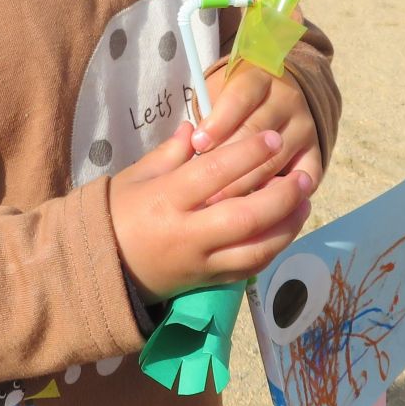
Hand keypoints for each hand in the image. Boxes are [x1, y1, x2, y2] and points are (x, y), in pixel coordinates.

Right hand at [109, 121, 311, 303]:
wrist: (100, 268)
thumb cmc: (115, 215)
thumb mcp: (136, 176)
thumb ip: (170, 152)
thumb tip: (194, 124)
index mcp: (167, 198)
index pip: (215, 172)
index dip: (248, 154)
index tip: (272, 138)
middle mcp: (187, 232)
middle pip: (246, 216)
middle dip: (282, 196)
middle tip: (303, 177)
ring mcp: (200, 261)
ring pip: (256, 249)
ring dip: (287, 226)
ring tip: (304, 203)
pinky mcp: (207, 281)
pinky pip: (248, 269)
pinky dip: (272, 249)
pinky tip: (285, 229)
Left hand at [190, 60, 321, 202]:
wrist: (279, 95)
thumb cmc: (236, 100)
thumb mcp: (219, 92)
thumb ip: (207, 113)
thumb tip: (190, 143)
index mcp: (259, 78)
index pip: (240, 96)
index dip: (219, 121)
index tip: (199, 143)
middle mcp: (287, 100)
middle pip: (257, 132)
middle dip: (228, 160)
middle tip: (202, 185)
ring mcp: (304, 127)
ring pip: (274, 160)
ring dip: (246, 183)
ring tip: (220, 202)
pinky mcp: (315, 153)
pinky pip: (303, 178)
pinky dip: (282, 195)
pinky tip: (259, 208)